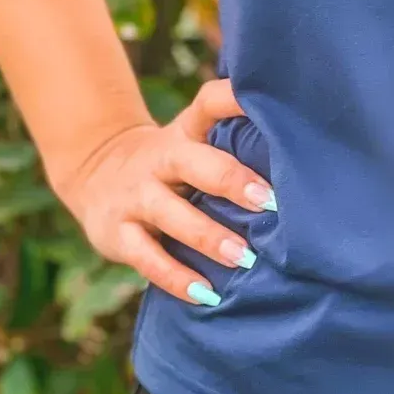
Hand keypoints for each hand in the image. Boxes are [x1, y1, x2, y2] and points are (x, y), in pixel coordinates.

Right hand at [50, 78, 272, 305]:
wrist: (94, 173)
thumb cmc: (168, 164)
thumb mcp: (189, 142)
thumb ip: (229, 146)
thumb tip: (299, 161)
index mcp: (184, 132)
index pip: (208, 103)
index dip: (235, 99)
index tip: (267, 104)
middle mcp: (160, 158)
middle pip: (195, 163)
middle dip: (232, 181)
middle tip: (270, 201)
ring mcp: (135, 195)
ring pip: (172, 215)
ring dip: (210, 237)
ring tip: (246, 258)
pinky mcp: (118, 233)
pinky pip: (149, 258)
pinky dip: (178, 278)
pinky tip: (206, 294)